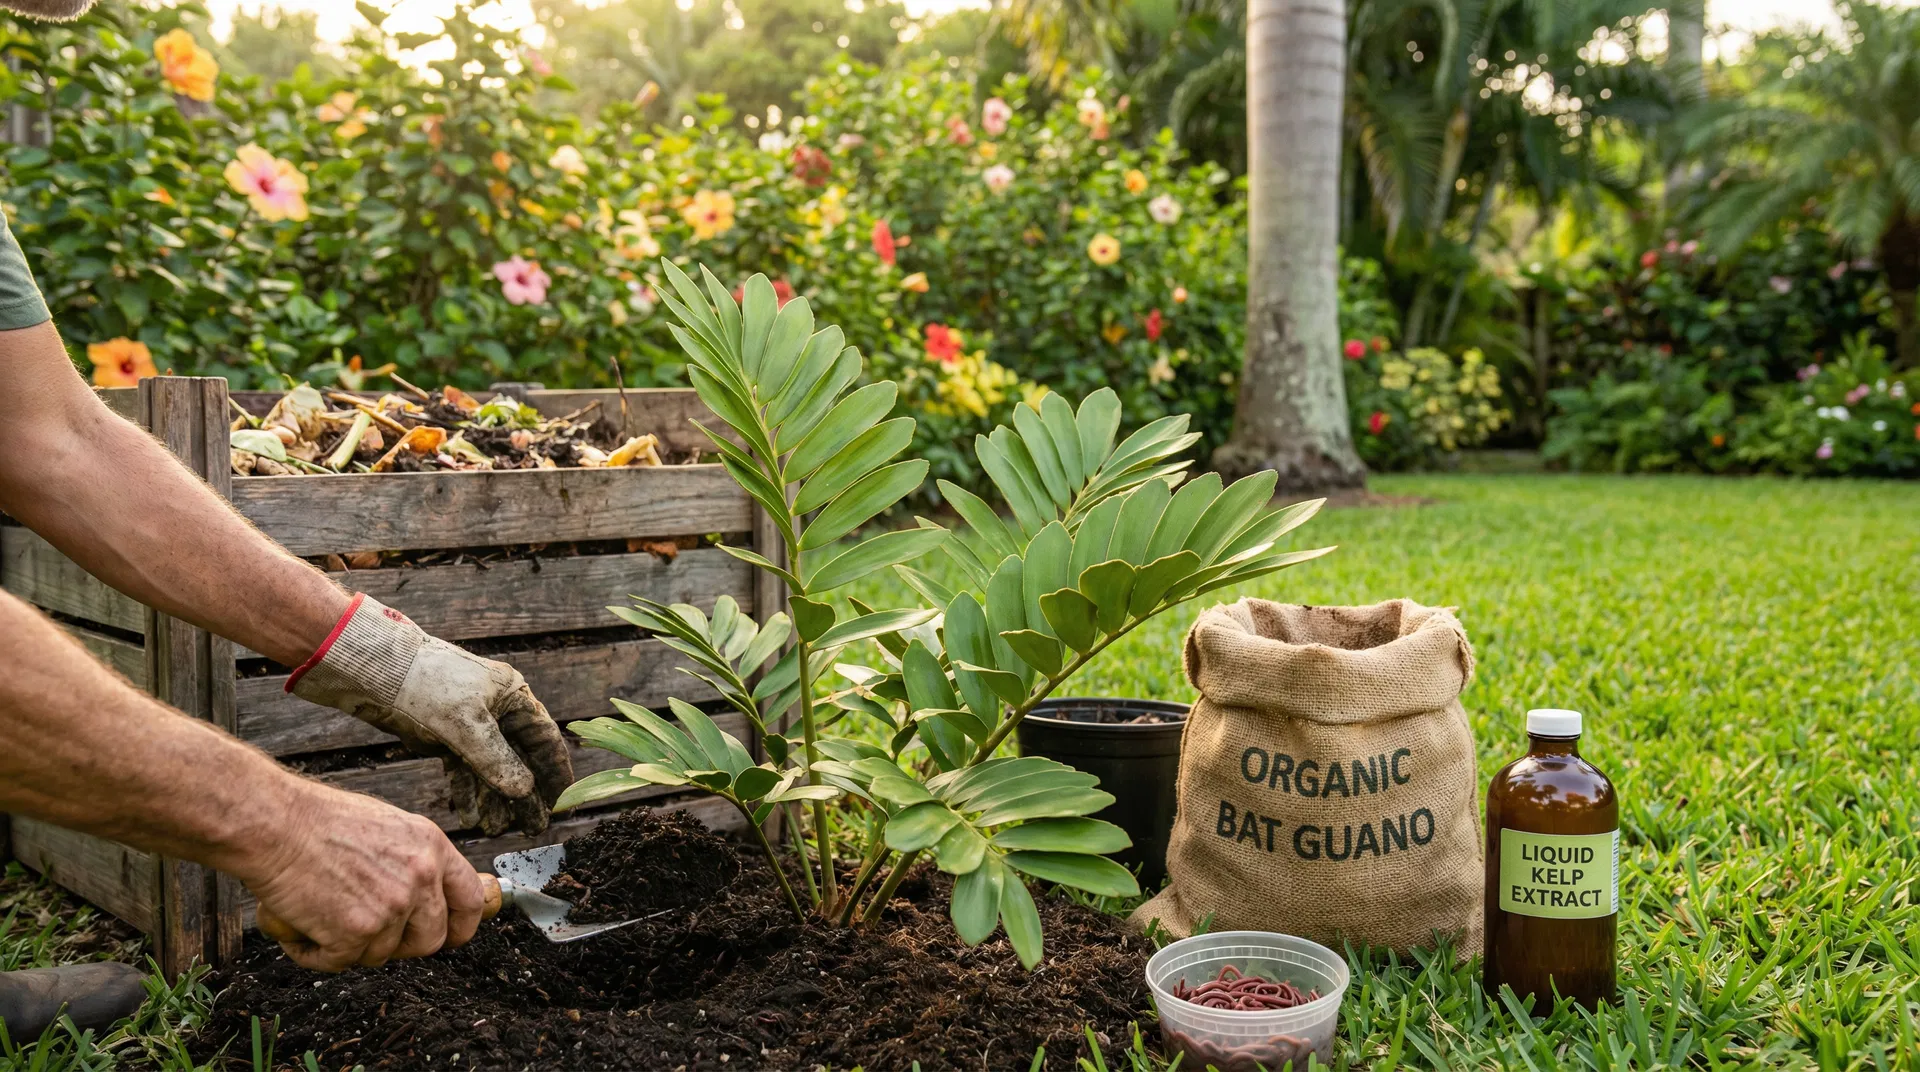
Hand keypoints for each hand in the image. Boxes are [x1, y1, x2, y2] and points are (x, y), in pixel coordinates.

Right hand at [243, 783, 485, 971]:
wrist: (275, 824)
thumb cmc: (318, 821)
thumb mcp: (388, 826)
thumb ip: (412, 859)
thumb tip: (425, 891)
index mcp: (431, 848)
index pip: (470, 900)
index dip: (461, 926)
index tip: (449, 936)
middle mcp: (420, 878)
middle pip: (430, 940)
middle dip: (401, 946)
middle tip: (368, 933)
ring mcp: (391, 908)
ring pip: (381, 954)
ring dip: (352, 946)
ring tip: (322, 916)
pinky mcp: (356, 933)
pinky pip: (340, 962)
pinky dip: (316, 953)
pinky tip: (302, 927)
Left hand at [288, 595, 573, 834]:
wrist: (375, 672)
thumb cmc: (427, 684)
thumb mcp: (468, 725)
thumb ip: (498, 760)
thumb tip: (524, 790)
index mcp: (512, 696)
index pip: (545, 738)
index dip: (555, 771)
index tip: (562, 800)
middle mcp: (497, 711)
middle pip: (520, 759)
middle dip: (525, 795)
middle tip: (532, 828)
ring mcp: (471, 725)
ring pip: (491, 769)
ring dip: (493, 799)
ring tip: (494, 829)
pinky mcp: (446, 737)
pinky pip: (464, 770)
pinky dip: (467, 791)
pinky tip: (469, 815)